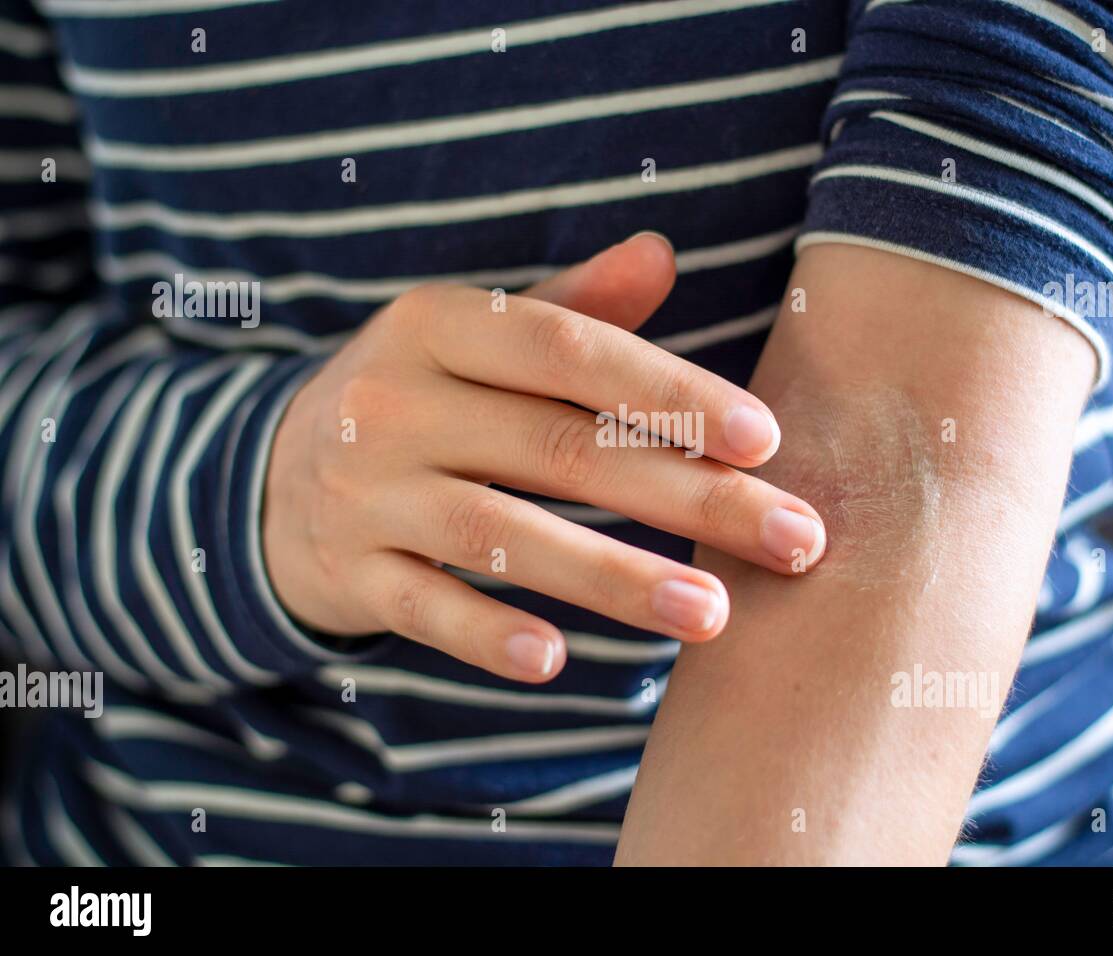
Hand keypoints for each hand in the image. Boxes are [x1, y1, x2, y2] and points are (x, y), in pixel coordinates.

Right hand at [263, 233, 826, 681]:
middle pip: (561, 450)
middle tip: (794, 541)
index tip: (766, 440)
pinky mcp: (347, 573)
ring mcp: (365, 491)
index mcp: (438, 325)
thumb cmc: (417, 399)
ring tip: (713, 614)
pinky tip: (558, 664)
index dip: (669, 392)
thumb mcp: (473, 337)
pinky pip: (423, 607)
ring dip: (614, 578)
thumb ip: (571, 307)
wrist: (269, 474)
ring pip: (502, 535)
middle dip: (689, 498)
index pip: (568, 351)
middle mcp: (396, 401)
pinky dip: (486, 634)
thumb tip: (664, 252)